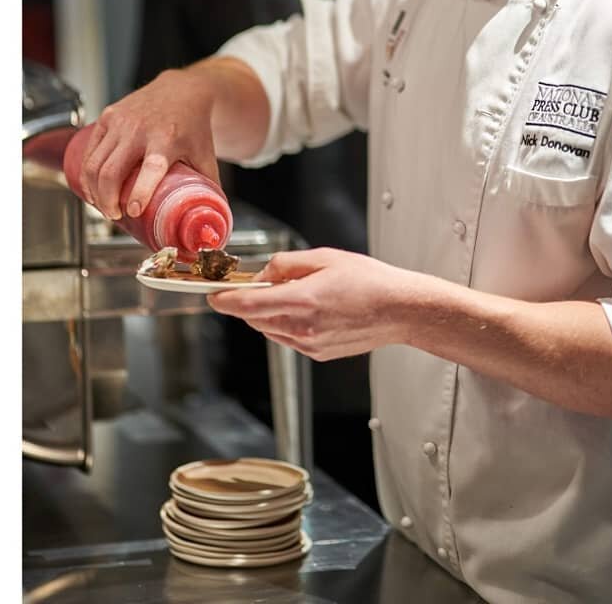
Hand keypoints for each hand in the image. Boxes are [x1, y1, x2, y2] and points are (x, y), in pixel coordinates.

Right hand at [76, 69, 218, 220]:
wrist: (182, 91)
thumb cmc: (194, 127)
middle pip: (111, 171)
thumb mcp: (205, 155)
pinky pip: (90, 151)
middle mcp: (140, 129)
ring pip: (95, 163)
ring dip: (94, 191)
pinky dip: (87, 174)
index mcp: (167, 139)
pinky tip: (92, 188)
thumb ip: (208, 187)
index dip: (140, 192)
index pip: (150, 168)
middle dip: (107, 200)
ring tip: (104, 206)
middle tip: (114, 216)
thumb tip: (209, 219)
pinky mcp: (107, 117)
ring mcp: (120, 121)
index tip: (133, 211)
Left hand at [207, 248, 418, 359]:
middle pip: (254, 318)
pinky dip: (286, 323)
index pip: (248, 304)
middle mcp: (302, 328)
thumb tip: (263, 273)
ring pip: (269, 328)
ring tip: (297, 292)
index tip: (213, 294)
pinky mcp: (317, 353)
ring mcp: (309, 344)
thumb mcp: (326, 257)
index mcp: (302, 300)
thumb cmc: (369, 281)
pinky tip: (310, 308)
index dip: (225, 300)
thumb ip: (287, 264)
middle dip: (249, 301)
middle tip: (262, 281)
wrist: (398, 310)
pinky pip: (287, 338)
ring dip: (268, 312)